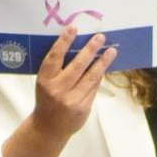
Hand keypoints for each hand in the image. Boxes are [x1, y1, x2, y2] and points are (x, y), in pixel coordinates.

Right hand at [29, 26, 116, 141]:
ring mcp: (71, 99)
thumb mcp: (45, 83)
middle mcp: (57, 89)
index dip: (64, 42)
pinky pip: (94, 87)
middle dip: (90, 49)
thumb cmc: (47, 99)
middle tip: (100, 37)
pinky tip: (105, 66)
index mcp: (45, 80)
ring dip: (102, 62)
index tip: (73, 28)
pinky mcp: (83, 107)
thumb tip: (78, 47)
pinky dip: (99, 76)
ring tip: (111, 50)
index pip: (55, 57)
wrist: (48, 127)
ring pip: (91, 76)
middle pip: (77, 65)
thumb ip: (57, 69)